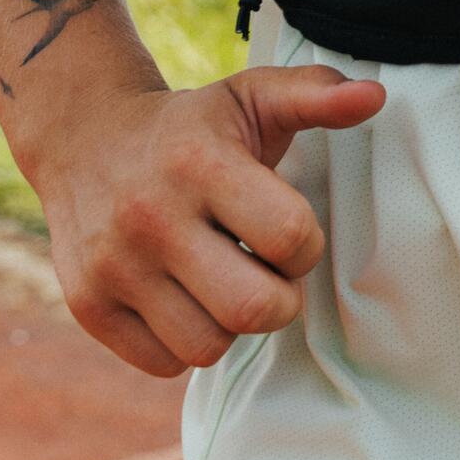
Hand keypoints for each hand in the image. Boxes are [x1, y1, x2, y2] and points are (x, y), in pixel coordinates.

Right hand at [32, 65, 385, 377]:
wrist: (83, 139)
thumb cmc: (191, 127)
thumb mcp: (251, 96)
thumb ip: (316, 95)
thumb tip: (376, 98)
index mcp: (200, 162)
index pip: (290, 237)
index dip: (305, 244)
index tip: (290, 231)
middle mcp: (151, 217)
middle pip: (254, 308)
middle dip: (281, 299)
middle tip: (268, 271)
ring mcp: (114, 266)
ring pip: (208, 346)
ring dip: (231, 323)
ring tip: (224, 282)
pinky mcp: (89, 306)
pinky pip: (164, 364)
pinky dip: (184, 343)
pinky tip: (184, 297)